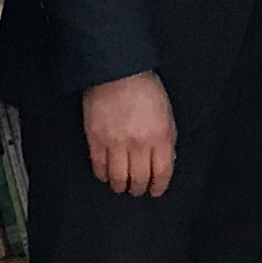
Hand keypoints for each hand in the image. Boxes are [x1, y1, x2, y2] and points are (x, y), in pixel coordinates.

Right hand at [82, 72, 176, 195]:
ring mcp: (115, 142)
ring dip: (120, 186)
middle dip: (139, 189)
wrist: (117, 72)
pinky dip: (103, 175)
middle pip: (139, 179)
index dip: (159, 186)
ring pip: (117, 178)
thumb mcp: (166, 114)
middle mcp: (138, 143)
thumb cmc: (144, 89)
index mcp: (160, 135)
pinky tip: (106, 175)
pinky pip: (99, 167)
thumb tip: (164, 161)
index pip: (162, 172)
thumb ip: (166, 140)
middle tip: (137, 189)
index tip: (156, 190)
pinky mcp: (95, 139)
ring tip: (121, 185)